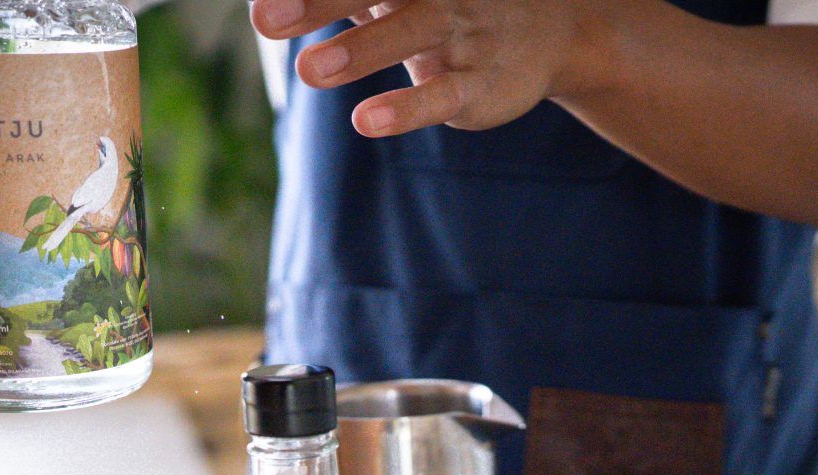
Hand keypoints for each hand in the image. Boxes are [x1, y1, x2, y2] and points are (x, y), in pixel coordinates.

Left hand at [250, 0, 605, 136]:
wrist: (554, 32)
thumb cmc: (450, 5)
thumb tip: (271, 5)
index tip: (263, 5)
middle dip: (320, 1)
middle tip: (264, 18)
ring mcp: (463, 35)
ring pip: (411, 34)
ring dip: (360, 50)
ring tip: (308, 70)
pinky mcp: (479, 86)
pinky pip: (442, 96)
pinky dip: (406, 107)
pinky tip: (367, 120)